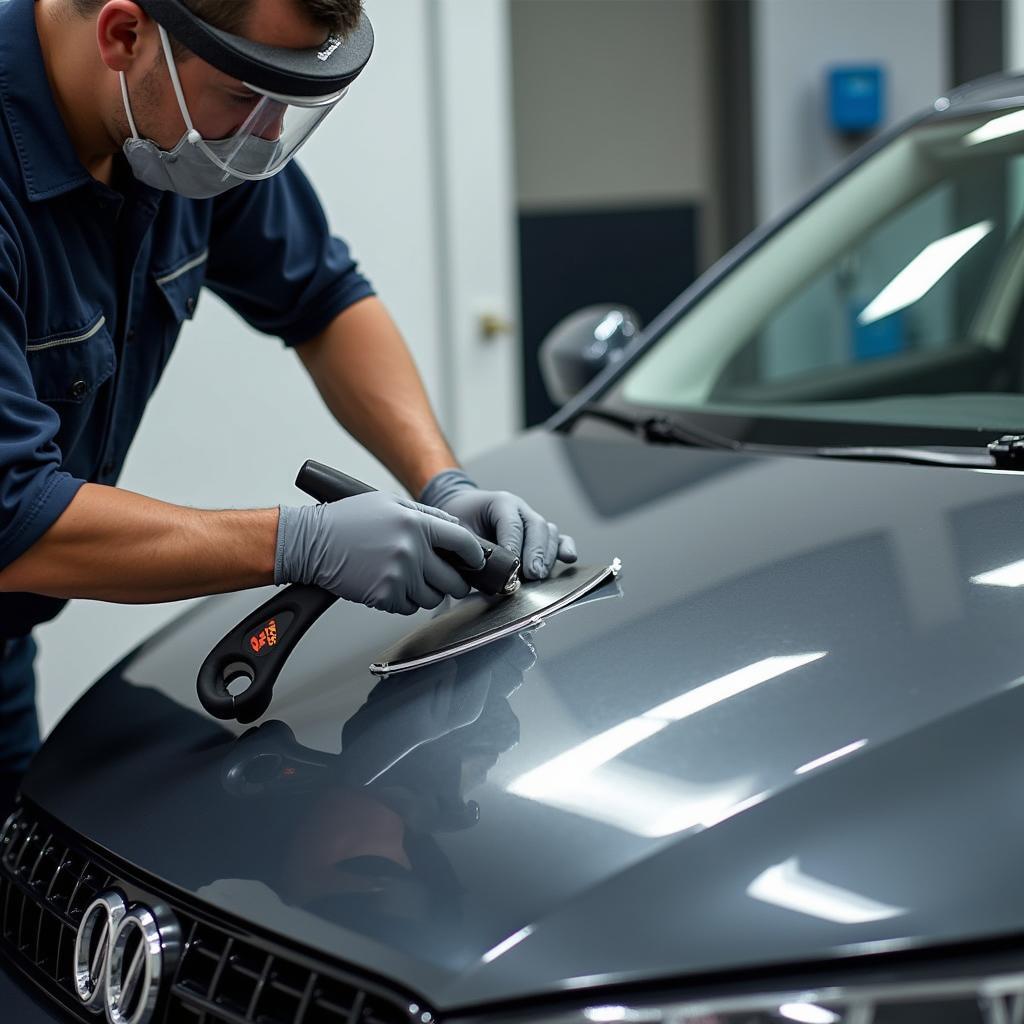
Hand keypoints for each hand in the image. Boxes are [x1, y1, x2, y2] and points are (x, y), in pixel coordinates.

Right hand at [275, 492, 484, 613]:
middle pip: (453, 580)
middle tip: (448, 580)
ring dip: (426, 592)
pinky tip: (389, 584)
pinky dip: (403, 601)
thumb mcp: (389, 503)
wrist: (311, 542)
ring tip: (408, 579)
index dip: (474, 555)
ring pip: (432, 598)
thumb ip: (426, 514)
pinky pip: (408, 608)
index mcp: (416, 523)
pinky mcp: (384, 596)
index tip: (476, 561)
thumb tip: (454, 527)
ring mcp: (398, 575)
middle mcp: (411, 549)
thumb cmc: (347, 520)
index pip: (463, 543)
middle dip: (455, 583)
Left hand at [419, 470, 576, 579]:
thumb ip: (472, 552)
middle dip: (535, 553)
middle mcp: (521, 509)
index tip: (512, 566)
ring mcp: (532, 521)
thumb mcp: (459, 533)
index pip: (512, 524)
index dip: (514, 545)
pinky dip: (564, 548)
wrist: (462, 510)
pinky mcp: (540, 535)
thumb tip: (488, 579)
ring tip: (538, 575)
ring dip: (546, 556)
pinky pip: (558, 538)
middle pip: (536, 527)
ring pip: (549, 533)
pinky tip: (568, 558)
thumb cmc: (460, 521)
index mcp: (500, 502)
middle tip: (531, 574)